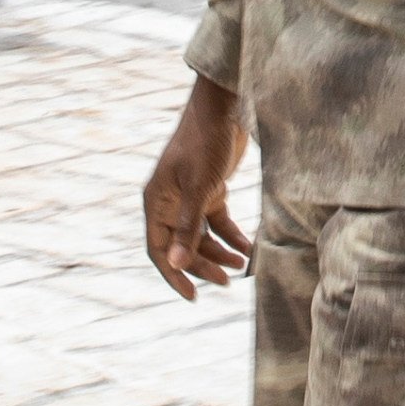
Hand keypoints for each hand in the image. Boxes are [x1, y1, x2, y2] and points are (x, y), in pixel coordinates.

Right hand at [142, 73, 253, 297]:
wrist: (224, 109)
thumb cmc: (205, 143)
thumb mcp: (199, 188)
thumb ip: (188, 228)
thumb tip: (174, 264)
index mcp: (156, 202)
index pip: (159, 249)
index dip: (174, 274)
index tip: (193, 296)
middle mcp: (169, 202)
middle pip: (181, 246)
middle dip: (203, 265)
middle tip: (226, 282)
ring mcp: (189, 197)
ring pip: (201, 236)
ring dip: (220, 252)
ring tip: (241, 267)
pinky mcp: (210, 190)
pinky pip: (218, 222)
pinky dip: (232, 236)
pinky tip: (248, 248)